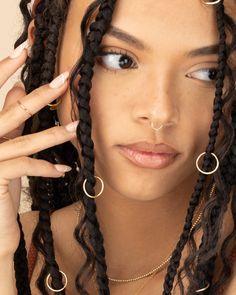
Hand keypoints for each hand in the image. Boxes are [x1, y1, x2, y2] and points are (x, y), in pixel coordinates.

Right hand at [0, 42, 77, 256]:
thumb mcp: (6, 145)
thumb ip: (10, 119)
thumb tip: (19, 89)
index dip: (5, 70)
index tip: (24, 50)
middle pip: (13, 112)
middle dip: (42, 96)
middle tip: (66, 79)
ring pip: (25, 141)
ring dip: (54, 134)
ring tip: (75, 128)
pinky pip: (26, 167)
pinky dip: (47, 168)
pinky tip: (63, 170)